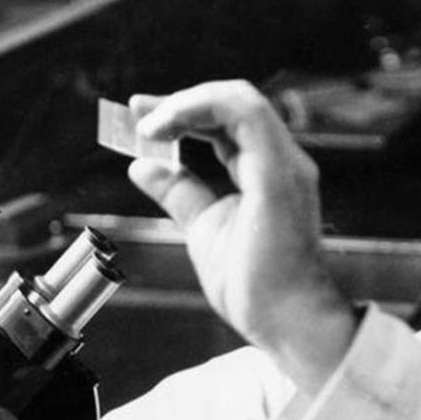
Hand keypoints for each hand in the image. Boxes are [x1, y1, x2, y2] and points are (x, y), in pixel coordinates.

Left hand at [127, 81, 356, 392]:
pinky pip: (245, 115)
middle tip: (136, 110)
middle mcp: (282, 162)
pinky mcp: (277, 175)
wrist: (283, 320)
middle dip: (178, 101)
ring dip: (187, 101)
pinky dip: (201, 109)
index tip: (142, 118)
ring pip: (240, 100)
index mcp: (267, 173)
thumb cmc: (255, 287)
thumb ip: (180, 193)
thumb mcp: (204, 228)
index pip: (226, 124)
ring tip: (149, 122)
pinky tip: (168, 126)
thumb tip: (143, 167)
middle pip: (230, 104)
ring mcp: (284, 166)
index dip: (184, 113)